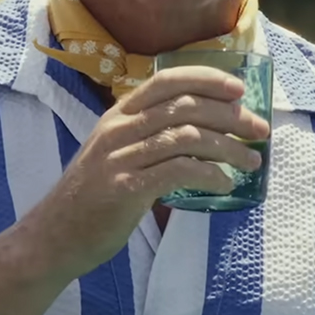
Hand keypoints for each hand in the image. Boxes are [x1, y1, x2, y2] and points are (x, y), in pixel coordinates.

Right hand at [15, 66, 270, 281]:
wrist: (54, 236)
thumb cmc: (94, 196)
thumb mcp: (116, 152)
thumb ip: (149, 136)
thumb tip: (204, 131)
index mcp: (118, 114)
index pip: (166, 80)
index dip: (207, 79)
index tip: (240, 89)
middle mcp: (118, 128)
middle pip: (184, 106)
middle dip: (231, 115)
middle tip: (260, 131)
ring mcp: (119, 157)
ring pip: (186, 136)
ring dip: (228, 147)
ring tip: (251, 162)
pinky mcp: (124, 188)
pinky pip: (176, 171)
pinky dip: (208, 173)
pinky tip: (225, 183)